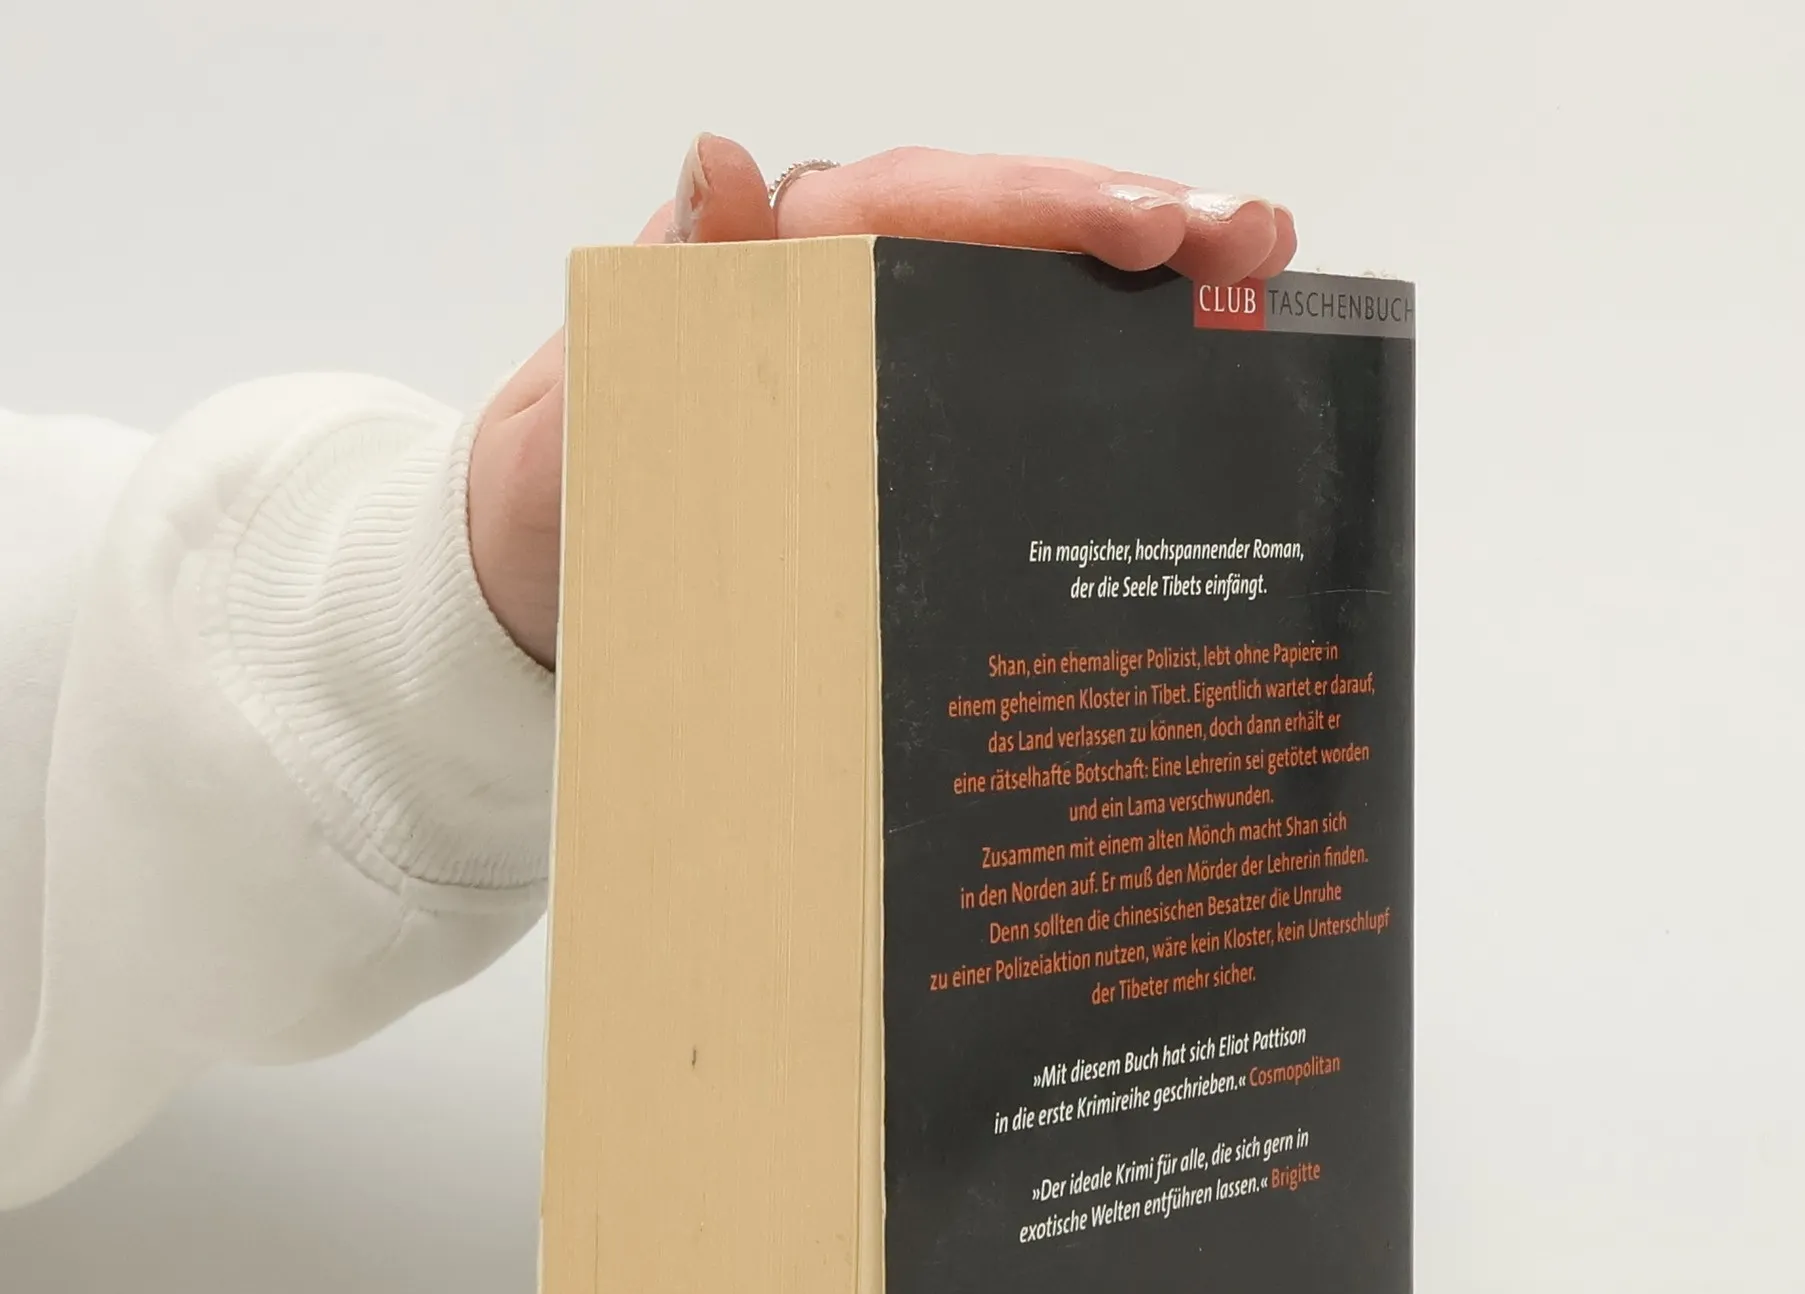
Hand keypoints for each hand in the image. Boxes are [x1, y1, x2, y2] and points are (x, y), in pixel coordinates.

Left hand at [469, 137, 1296, 665]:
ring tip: (1260, 306)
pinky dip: (1099, 402)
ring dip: (1142, 307)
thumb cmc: (552, 513)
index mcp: (765, 274)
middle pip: (1001, 239)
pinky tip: (1188, 414)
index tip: (1147, 232)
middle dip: (1135, 230)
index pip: (918, 210)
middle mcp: (837, 303)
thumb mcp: (568, 424)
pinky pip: (1008, 403)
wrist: (534, 606)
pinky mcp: (895, 447)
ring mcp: (876, 373)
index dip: (1040, 211)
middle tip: (1257, 247)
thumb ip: (640, 319)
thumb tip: (716, 167)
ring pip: (1023, 312)